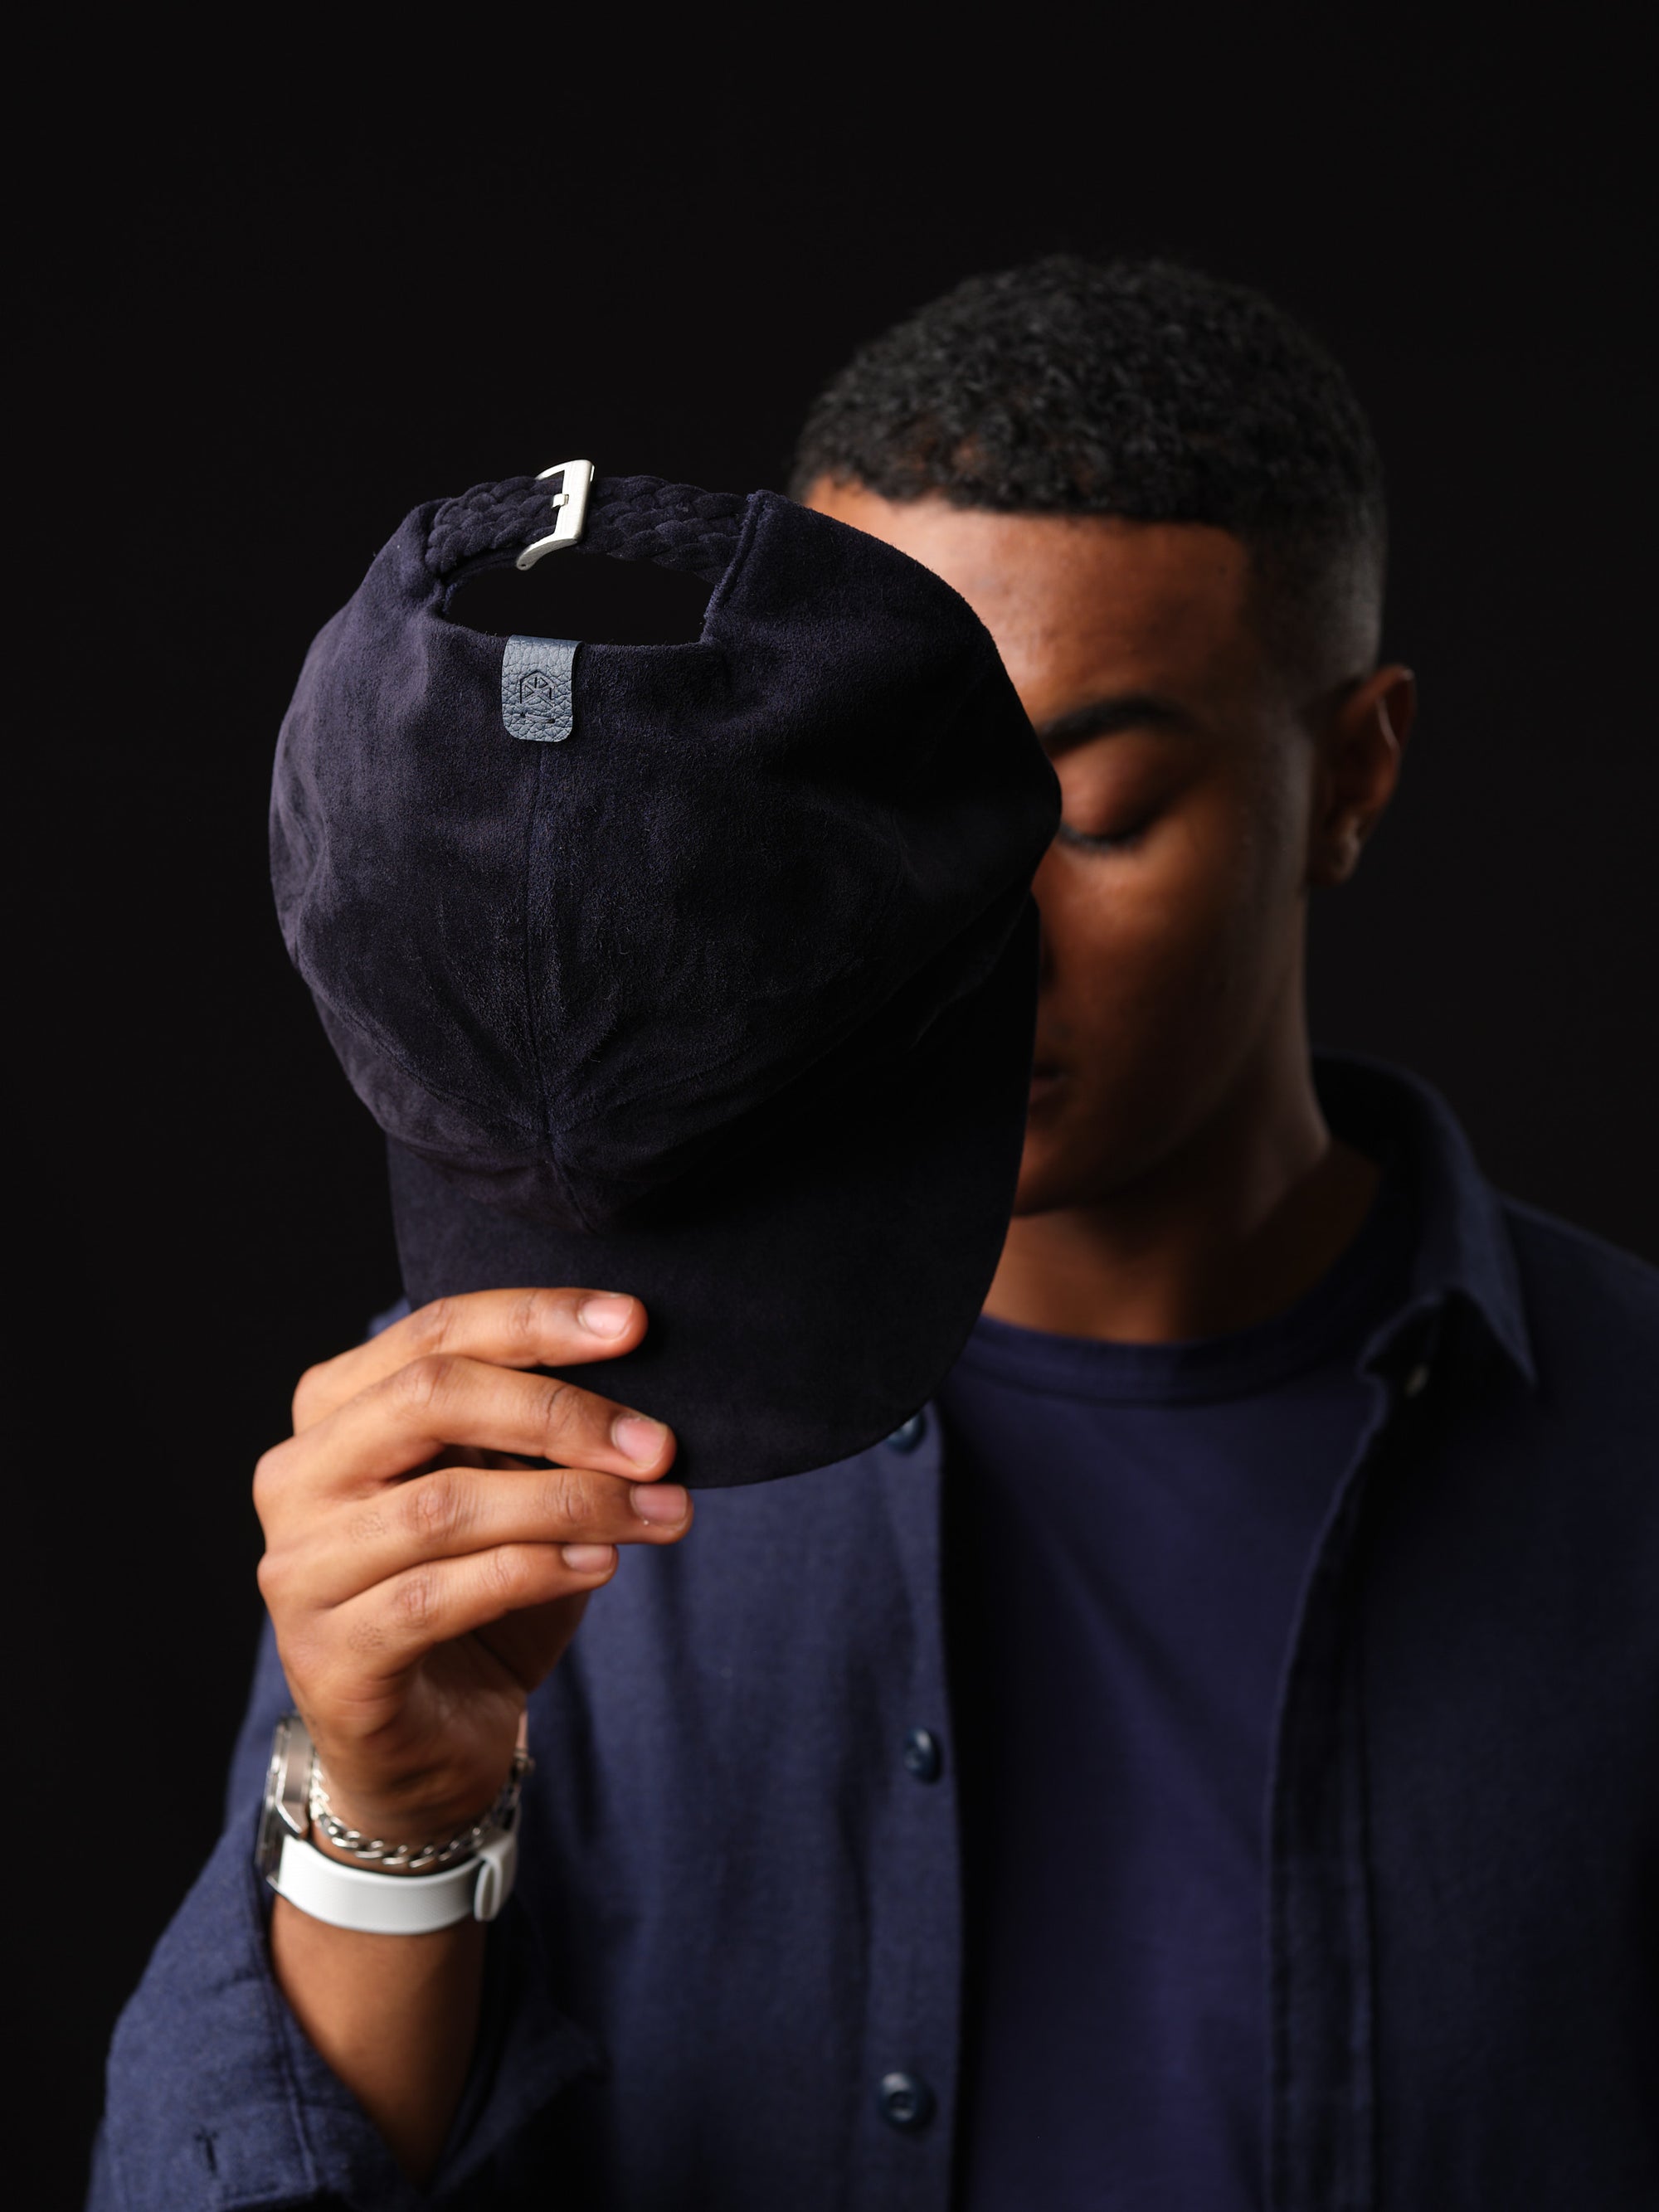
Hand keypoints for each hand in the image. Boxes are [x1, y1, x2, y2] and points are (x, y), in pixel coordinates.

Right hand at [254, 1288, 687, 1844]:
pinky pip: (439, 1596)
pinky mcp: (329, 1656)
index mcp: (334, 1408)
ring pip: (445, 1504)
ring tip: (658, 1512)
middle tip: (658, 1444)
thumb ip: (541, 1433)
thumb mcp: (510, 1490)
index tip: (634, 1324)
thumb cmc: (476, 1594)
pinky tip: (601, 1563)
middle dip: (559, 1412)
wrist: (428, 1742)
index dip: (538, 1319)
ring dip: (572, 1502)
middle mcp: (298, 1476)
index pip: (436, 1331)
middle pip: (429, 1398)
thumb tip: (640, 1399)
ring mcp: (300, 1569)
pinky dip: (535, 1571)